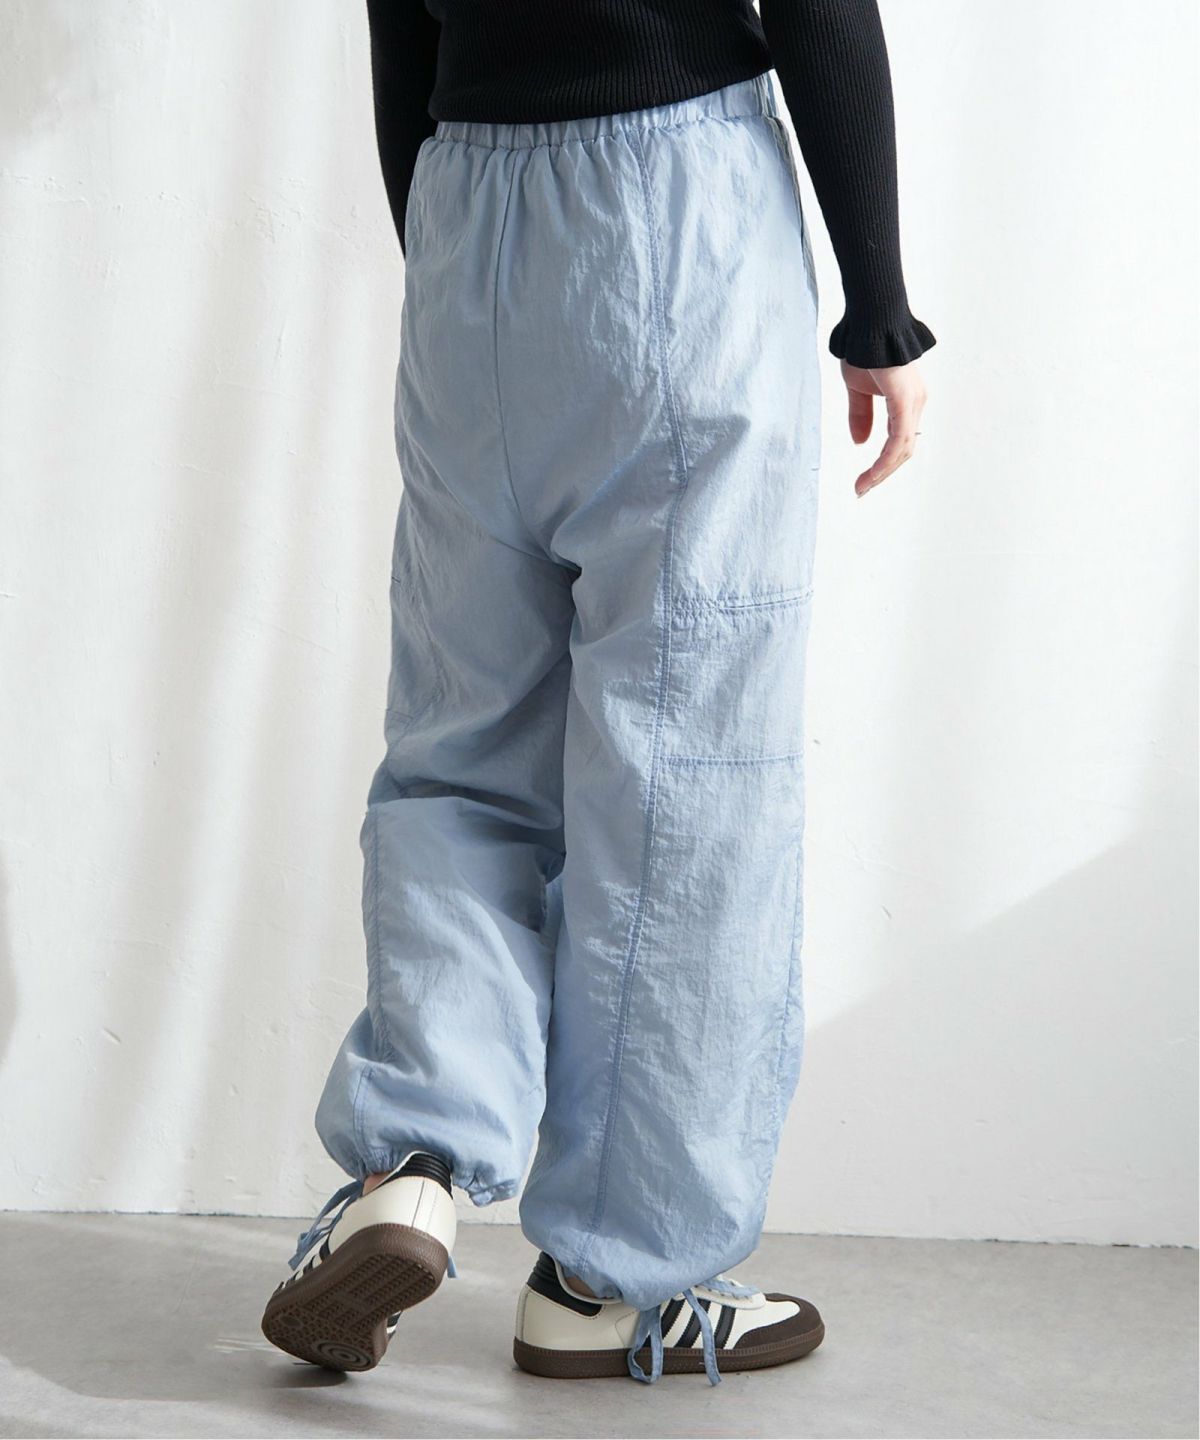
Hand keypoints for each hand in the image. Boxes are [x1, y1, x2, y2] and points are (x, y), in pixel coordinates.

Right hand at [842, 358, 926, 496]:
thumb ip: (860, 415)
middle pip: (904, 451)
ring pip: (903, 450)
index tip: (863, 480)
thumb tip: (861, 442)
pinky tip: (872, 472)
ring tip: (862, 487)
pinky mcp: (905, 401)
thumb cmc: (864, 349)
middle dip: (882, 474)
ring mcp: (913, 403)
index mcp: (906, 402)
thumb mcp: (857, 389)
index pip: (899, 441)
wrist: (869, 324)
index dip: (882, 464)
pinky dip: (885, 460)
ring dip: (882, 472)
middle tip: (861, 490)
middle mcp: (915, 404)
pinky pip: (898, 440)